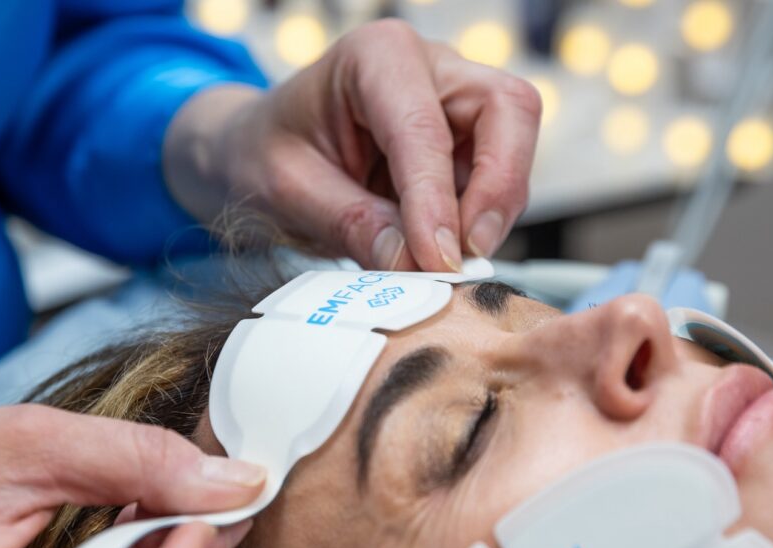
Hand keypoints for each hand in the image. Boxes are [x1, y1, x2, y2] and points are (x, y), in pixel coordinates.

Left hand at [164, 19, 542, 271]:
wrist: (257, 152)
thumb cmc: (266, 154)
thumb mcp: (289, 191)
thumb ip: (351, 223)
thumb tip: (413, 264)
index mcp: (375, 57)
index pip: (426, 128)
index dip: (437, 200)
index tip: (437, 260)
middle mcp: (429, 67)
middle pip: (508, 110)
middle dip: (498, 189)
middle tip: (465, 255)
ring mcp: (455, 101)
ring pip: (515, 145)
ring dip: (491, 212)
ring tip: (442, 261)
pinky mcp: (465, 144)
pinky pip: (498, 180)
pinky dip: (479, 222)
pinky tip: (440, 251)